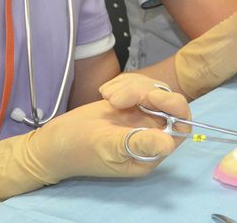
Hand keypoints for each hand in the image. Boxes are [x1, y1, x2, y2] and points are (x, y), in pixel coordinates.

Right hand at [0, 73, 190, 213]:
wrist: (55, 140)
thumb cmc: (78, 148)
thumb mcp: (108, 146)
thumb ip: (137, 144)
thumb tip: (169, 144)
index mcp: (151, 153)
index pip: (181, 127)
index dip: (172, 108)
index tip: (150, 97)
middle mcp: (152, 134)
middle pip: (170, 102)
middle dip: (147, 92)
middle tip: (118, 96)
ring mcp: (141, 117)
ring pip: (153, 89)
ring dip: (131, 86)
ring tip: (107, 96)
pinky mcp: (131, 103)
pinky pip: (139, 83)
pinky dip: (124, 82)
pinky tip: (106, 92)